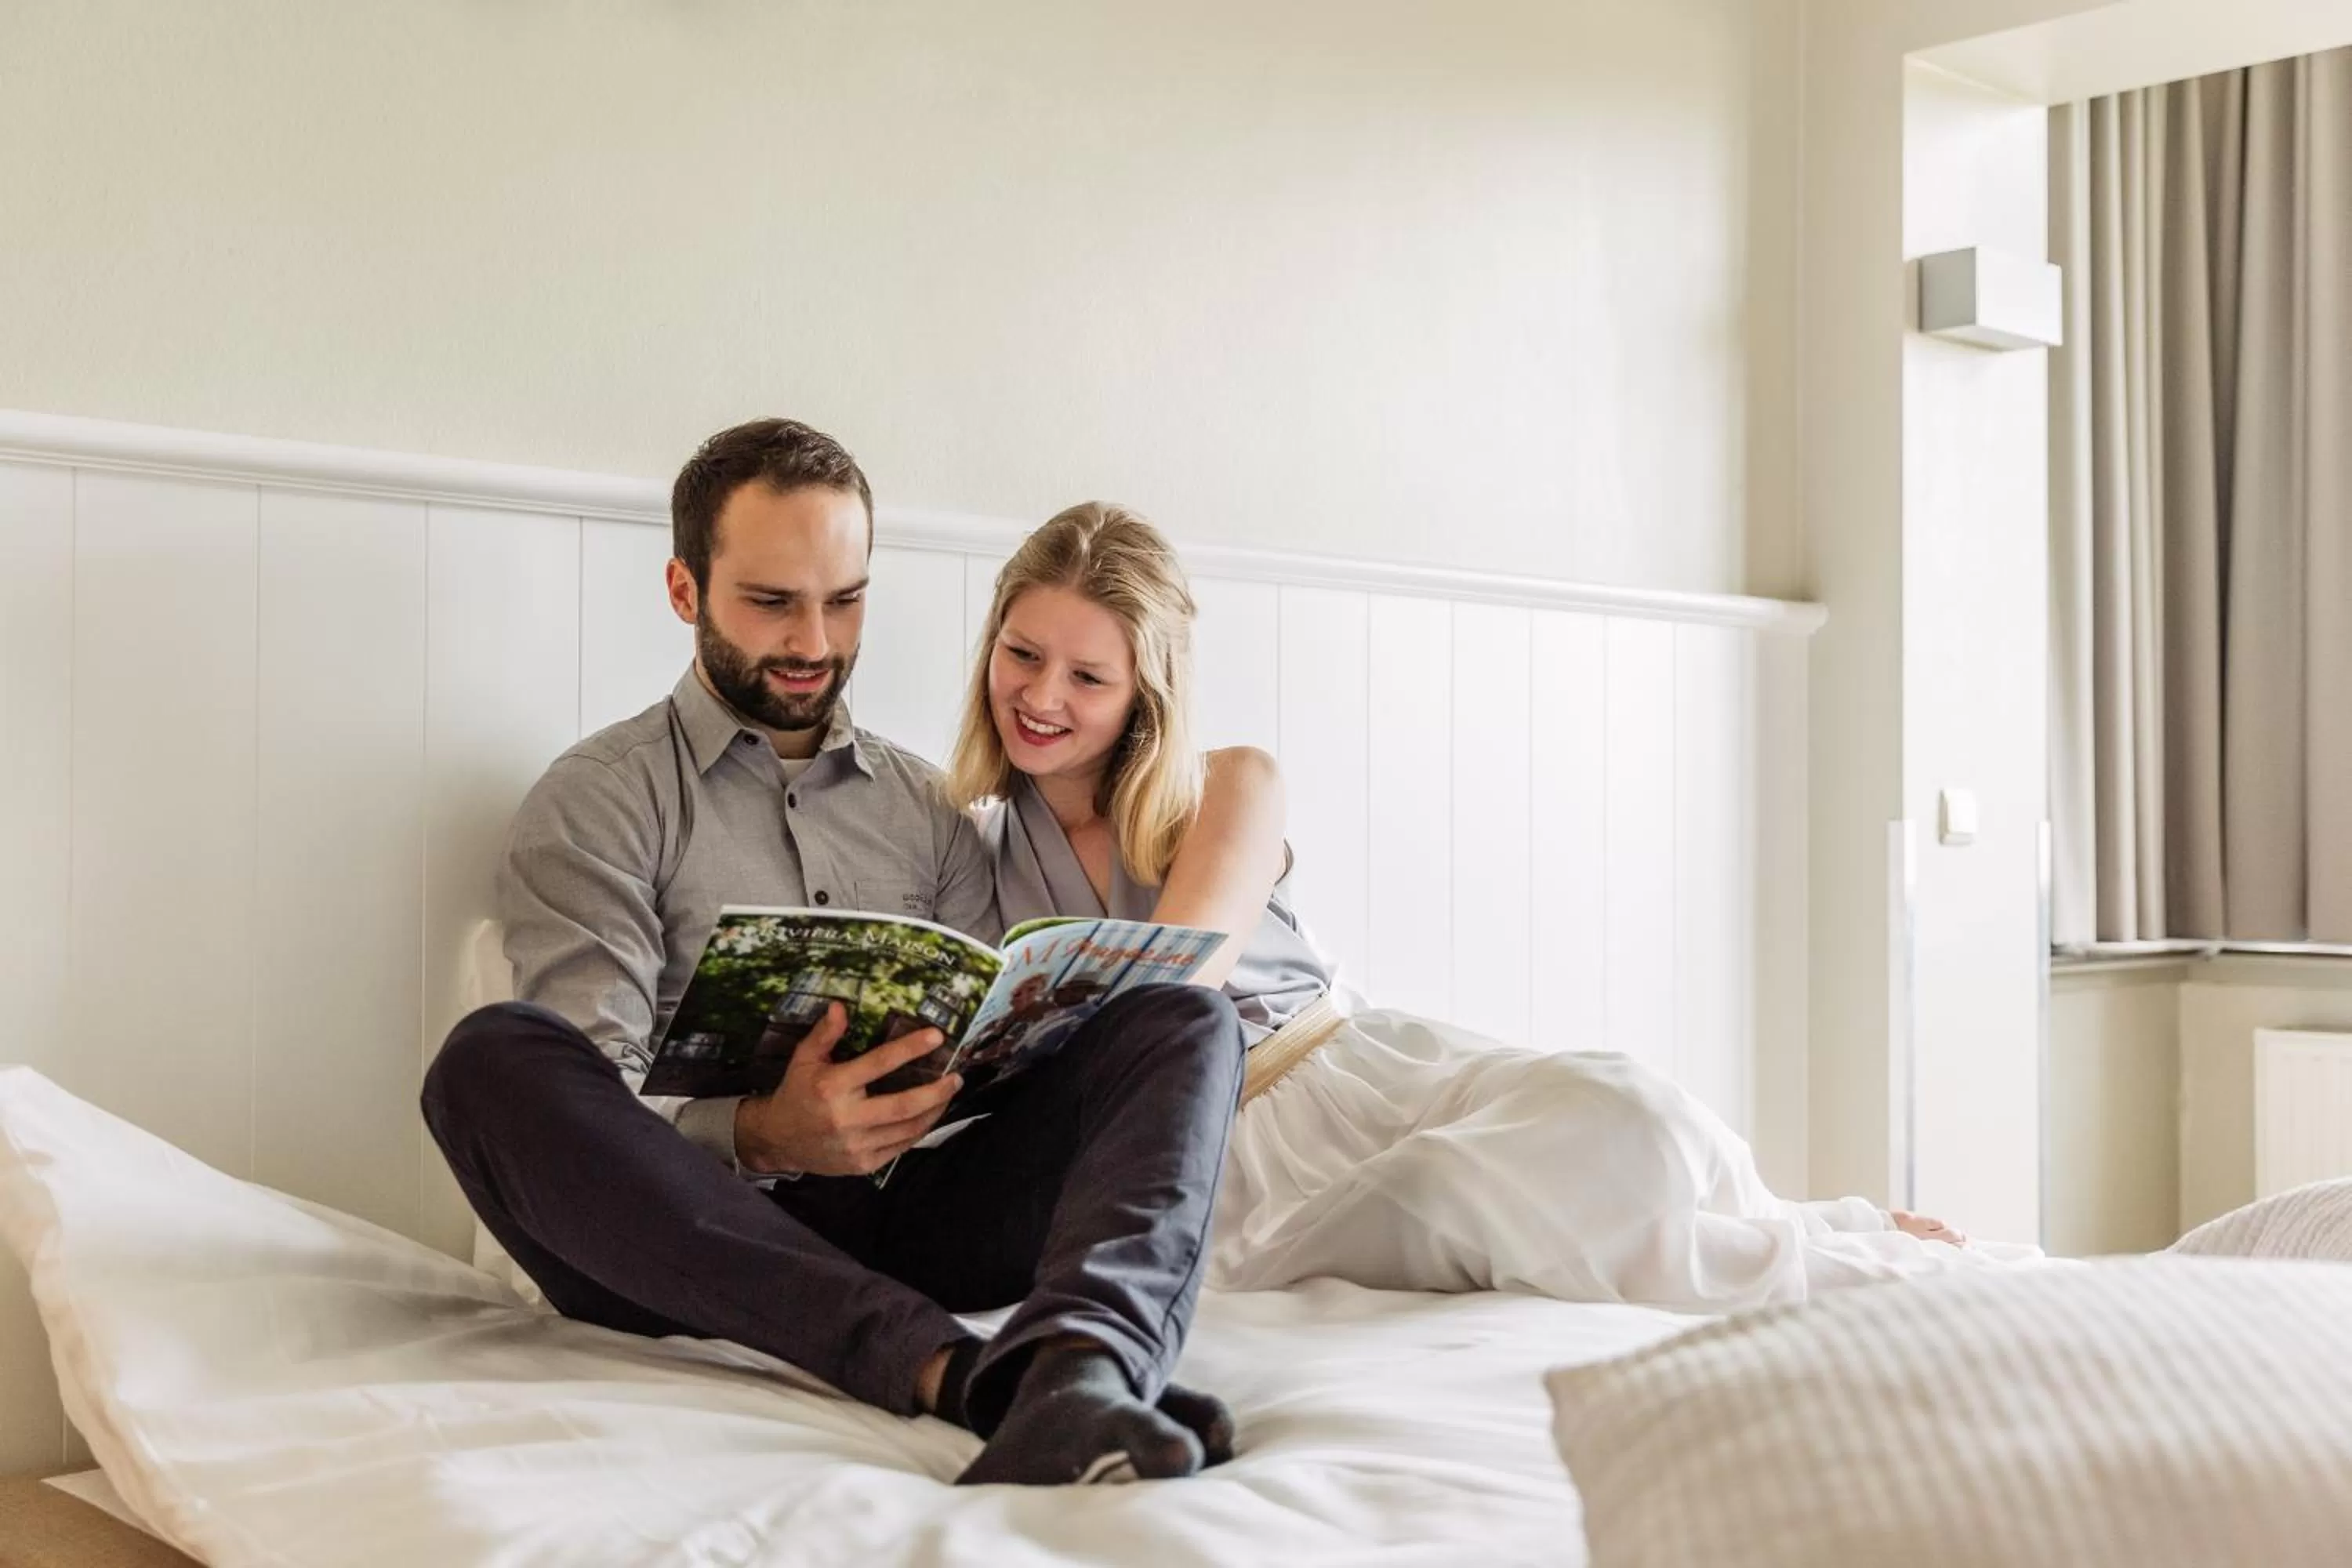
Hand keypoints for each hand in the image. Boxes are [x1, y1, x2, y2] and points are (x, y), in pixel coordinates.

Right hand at [732, 1005, 960, 1176]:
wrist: (778, 1140)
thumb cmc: (796, 1093)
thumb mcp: (803, 1059)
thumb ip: (824, 1034)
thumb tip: (840, 1005)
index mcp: (832, 1087)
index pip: (879, 1063)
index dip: (910, 1048)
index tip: (937, 1037)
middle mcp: (846, 1118)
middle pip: (904, 1105)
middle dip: (936, 1091)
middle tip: (956, 1077)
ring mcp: (856, 1145)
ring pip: (908, 1129)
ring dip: (934, 1111)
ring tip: (948, 1094)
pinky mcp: (862, 1164)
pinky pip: (900, 1147)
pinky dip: (918, 1131)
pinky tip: (927, 1116)